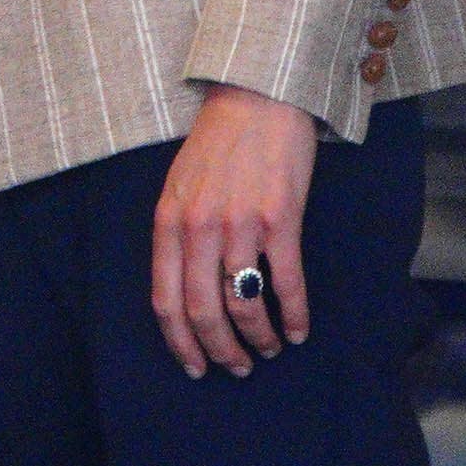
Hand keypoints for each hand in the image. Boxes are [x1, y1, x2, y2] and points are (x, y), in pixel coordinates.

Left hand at [149, 82, 317, 377]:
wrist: (257, 98)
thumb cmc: (217, 144)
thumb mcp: (178, 186)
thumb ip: (177, 234)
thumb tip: (184, 290)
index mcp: (169, 221)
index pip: (166, 300)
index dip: (180, 342)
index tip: (194, 366)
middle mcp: (199, 227)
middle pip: (203, 312)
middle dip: (220, 350)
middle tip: (236, 367)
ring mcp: (241, 224)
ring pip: (244, 304)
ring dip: (259, 338)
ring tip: (268, 348)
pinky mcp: (281, 219)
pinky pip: (287, 283)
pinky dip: (294, 315)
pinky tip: (298, 330)